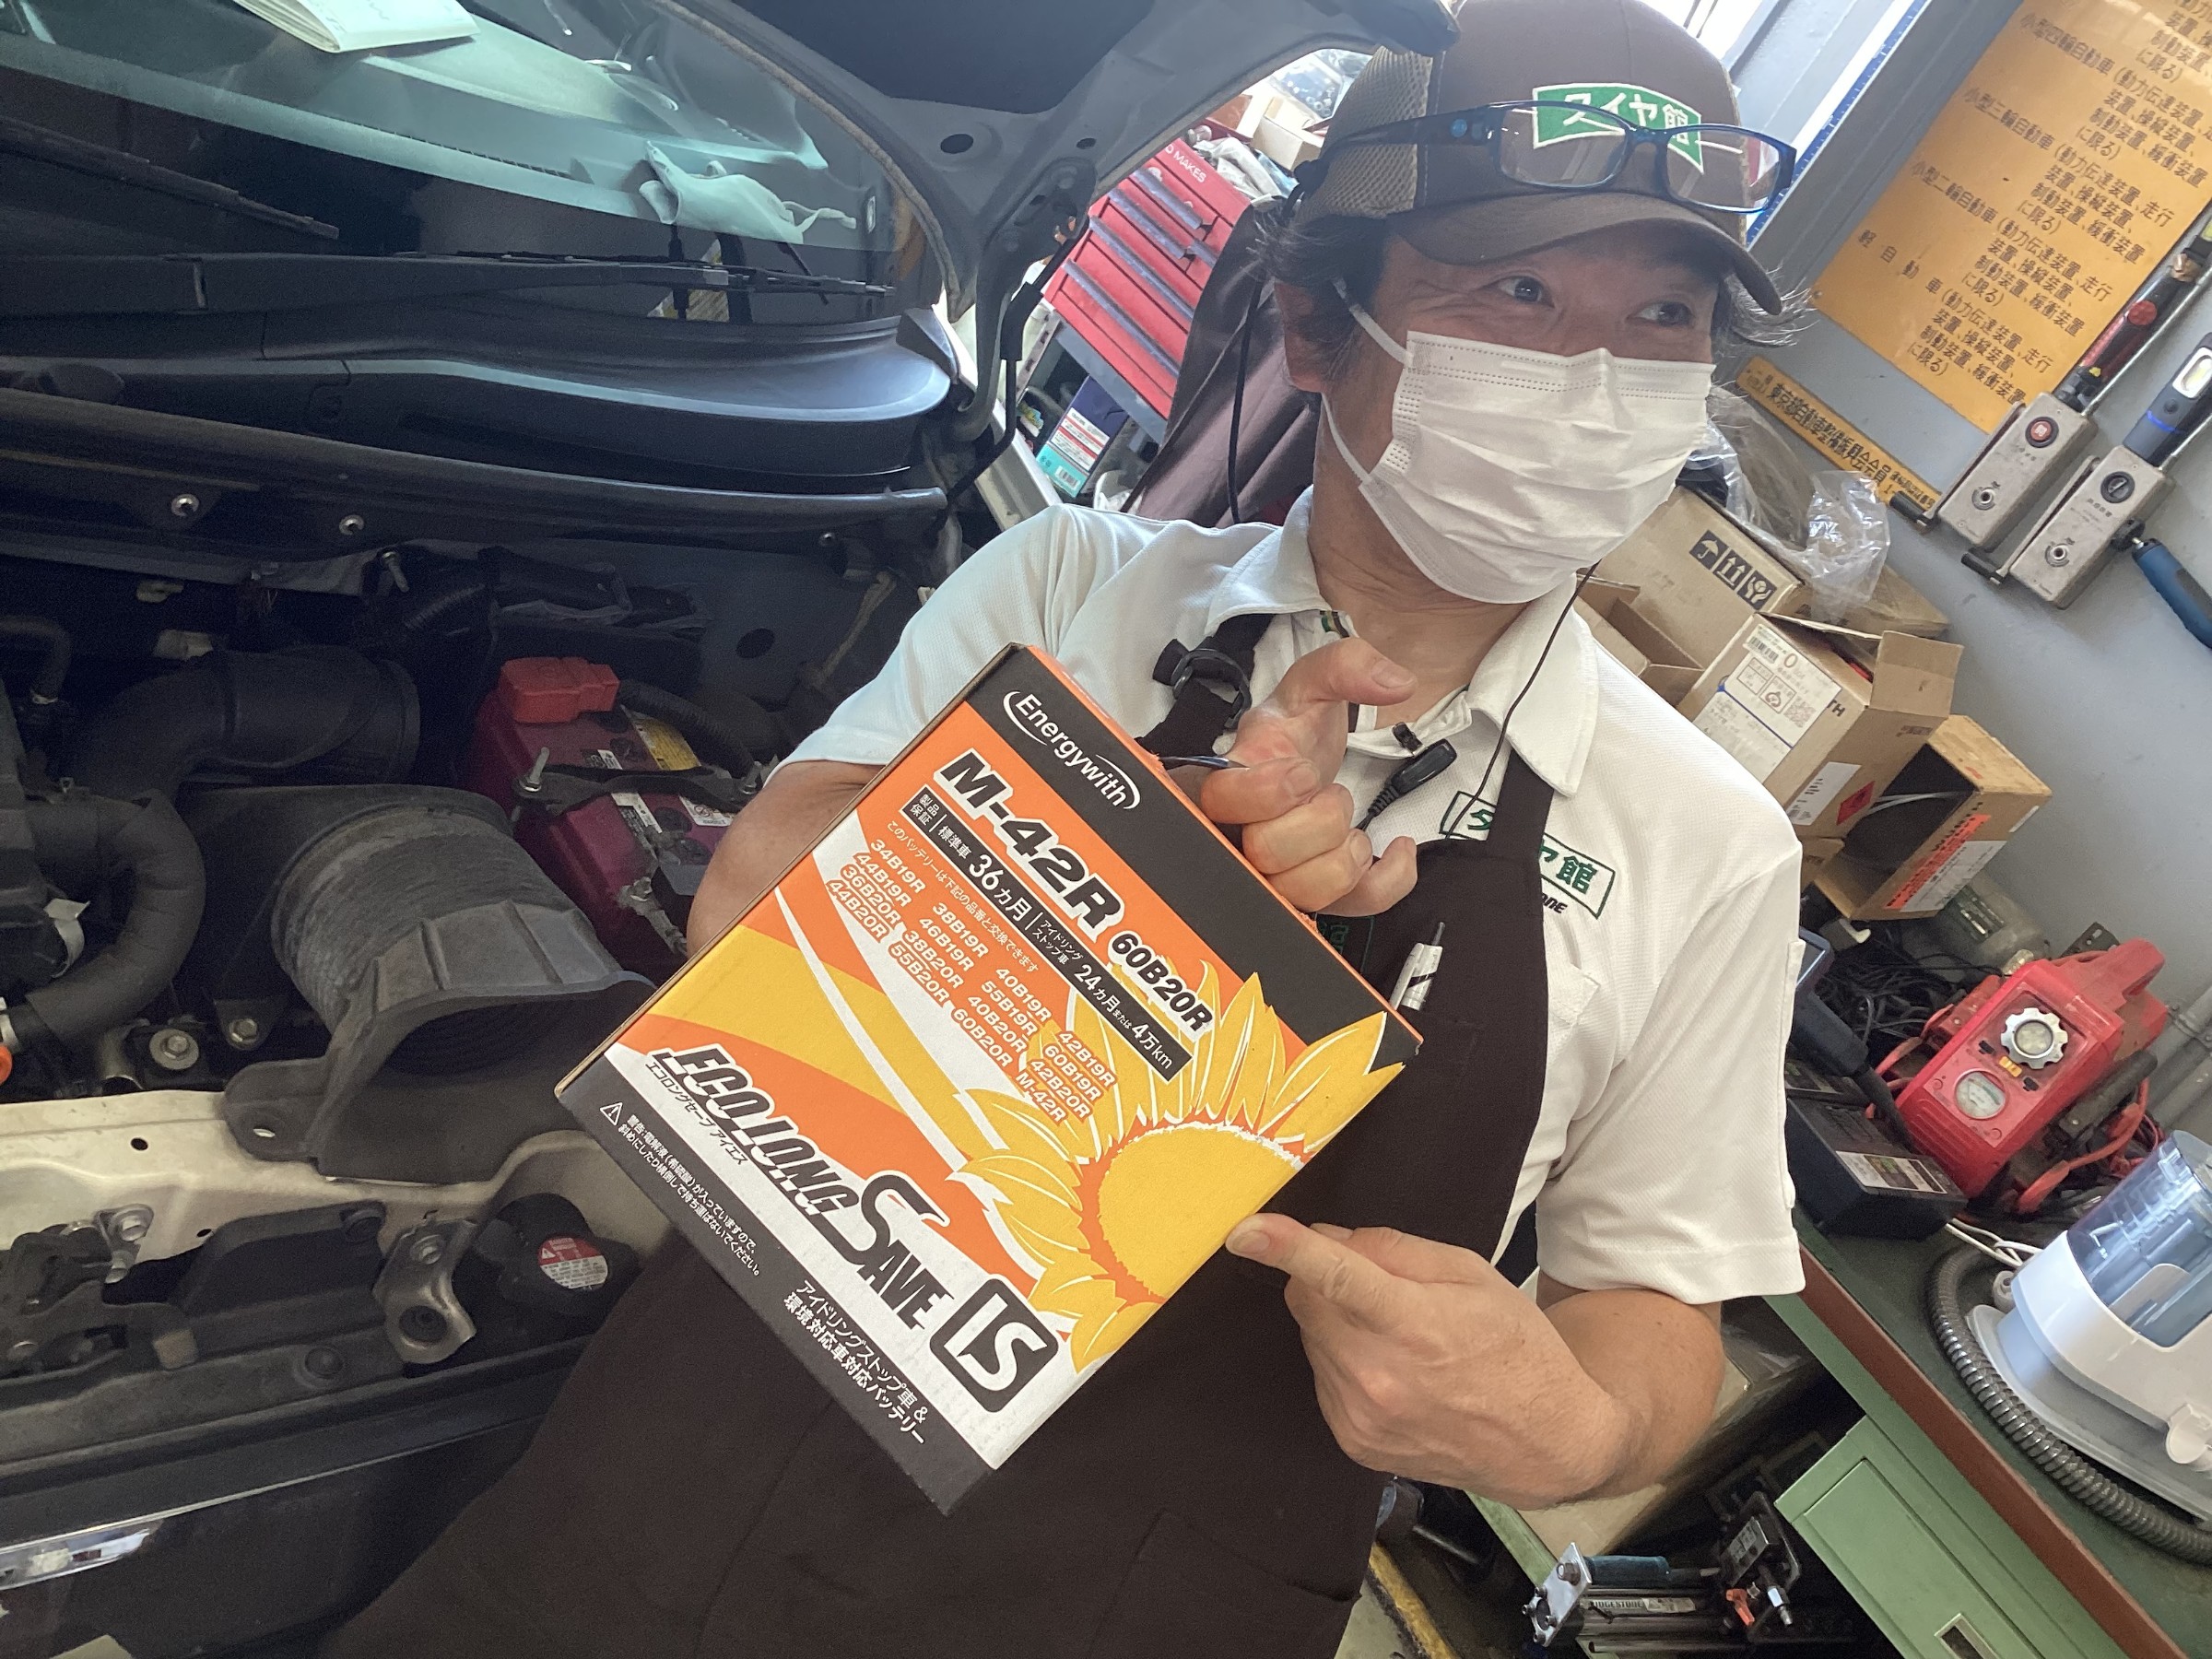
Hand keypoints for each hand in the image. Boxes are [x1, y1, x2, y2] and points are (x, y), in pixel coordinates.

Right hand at [1188, 638, 1417, 915]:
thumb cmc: (1294, 734)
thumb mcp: (1311, 686)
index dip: (1264, 793)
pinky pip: (1350, 909)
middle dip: (1318, 822)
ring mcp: (1276, 871)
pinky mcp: (1315, 895)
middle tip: (1330, 795)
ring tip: (1351, 830)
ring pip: (1301, 894)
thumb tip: (1395, 683)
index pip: (1223, 800)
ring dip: (1344, 858)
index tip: (1302, 771)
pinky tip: (1396, 850)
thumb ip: (1344, 667)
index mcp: (1235, 776)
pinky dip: (1388, 882)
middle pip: (1267, 853)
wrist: (1302, 766)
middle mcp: (1244, 832)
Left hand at [1223, 1214, 1627, 1505]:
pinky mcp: (1353, 1443)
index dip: (1285, 1249)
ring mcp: (1361, 1417)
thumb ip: (1394, 1249)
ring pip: (1312, 1339)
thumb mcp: (1471, 1274)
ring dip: (1337, 1324)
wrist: (1547, 1442)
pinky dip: (1344, 1363)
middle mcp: (1378, 1377)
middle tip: (1381, 1287)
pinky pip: (1323, 1378)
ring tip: (1402, 1339)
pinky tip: (1394, 1372)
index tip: (1243, 1231)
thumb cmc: (1517, 1348)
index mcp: (1414, 1325)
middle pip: (1307, 1302)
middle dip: (1326, 1281)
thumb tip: (1330, 1237)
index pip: (1334, 1278)